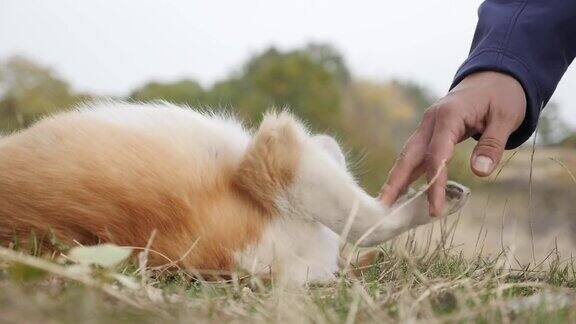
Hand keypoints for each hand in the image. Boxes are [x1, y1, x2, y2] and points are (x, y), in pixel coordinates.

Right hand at [379, 71, 525, 215]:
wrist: (494, 76)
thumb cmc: (502, 96)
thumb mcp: (506, 118)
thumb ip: (492, 145)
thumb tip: (479, 173)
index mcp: (448, 115)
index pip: (436, 155)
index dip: (433, 184)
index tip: (434, 209)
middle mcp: (431, 121)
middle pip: (409, 154)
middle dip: (395, 181)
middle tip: (383, 206)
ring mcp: (428, 126)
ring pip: (408, 155)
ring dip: (396, 178)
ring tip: (385, 203)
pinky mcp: (430, 132)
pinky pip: (417, 154)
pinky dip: (408, 172)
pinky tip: (400, 189)